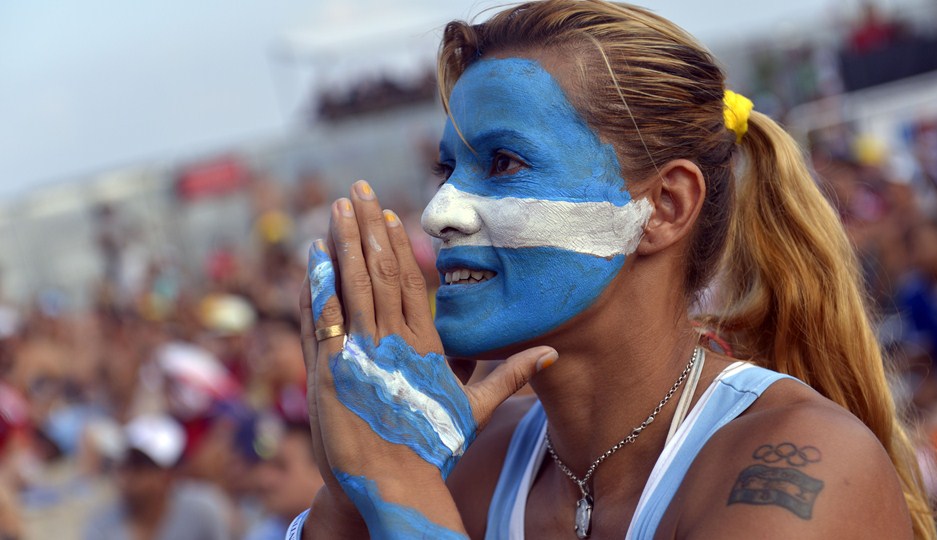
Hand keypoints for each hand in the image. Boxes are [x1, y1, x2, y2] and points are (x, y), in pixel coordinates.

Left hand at [300, 180, 556, 529]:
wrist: (396, 486)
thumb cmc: (435, 447)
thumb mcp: (475, 409)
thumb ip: (510, 375)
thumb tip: (553, 355)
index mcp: (427, 346)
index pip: (411, 284)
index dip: (397, 245)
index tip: (386, 215)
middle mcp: (394, 343)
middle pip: (381, 274)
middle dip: (367, 229)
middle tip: (356, 190)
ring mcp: (361, 355)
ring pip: (352, 287)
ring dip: (342, 244)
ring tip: (336, 208)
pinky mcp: (332, 372)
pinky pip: (323, 319)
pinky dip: (317, 285)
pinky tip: (312, 255)